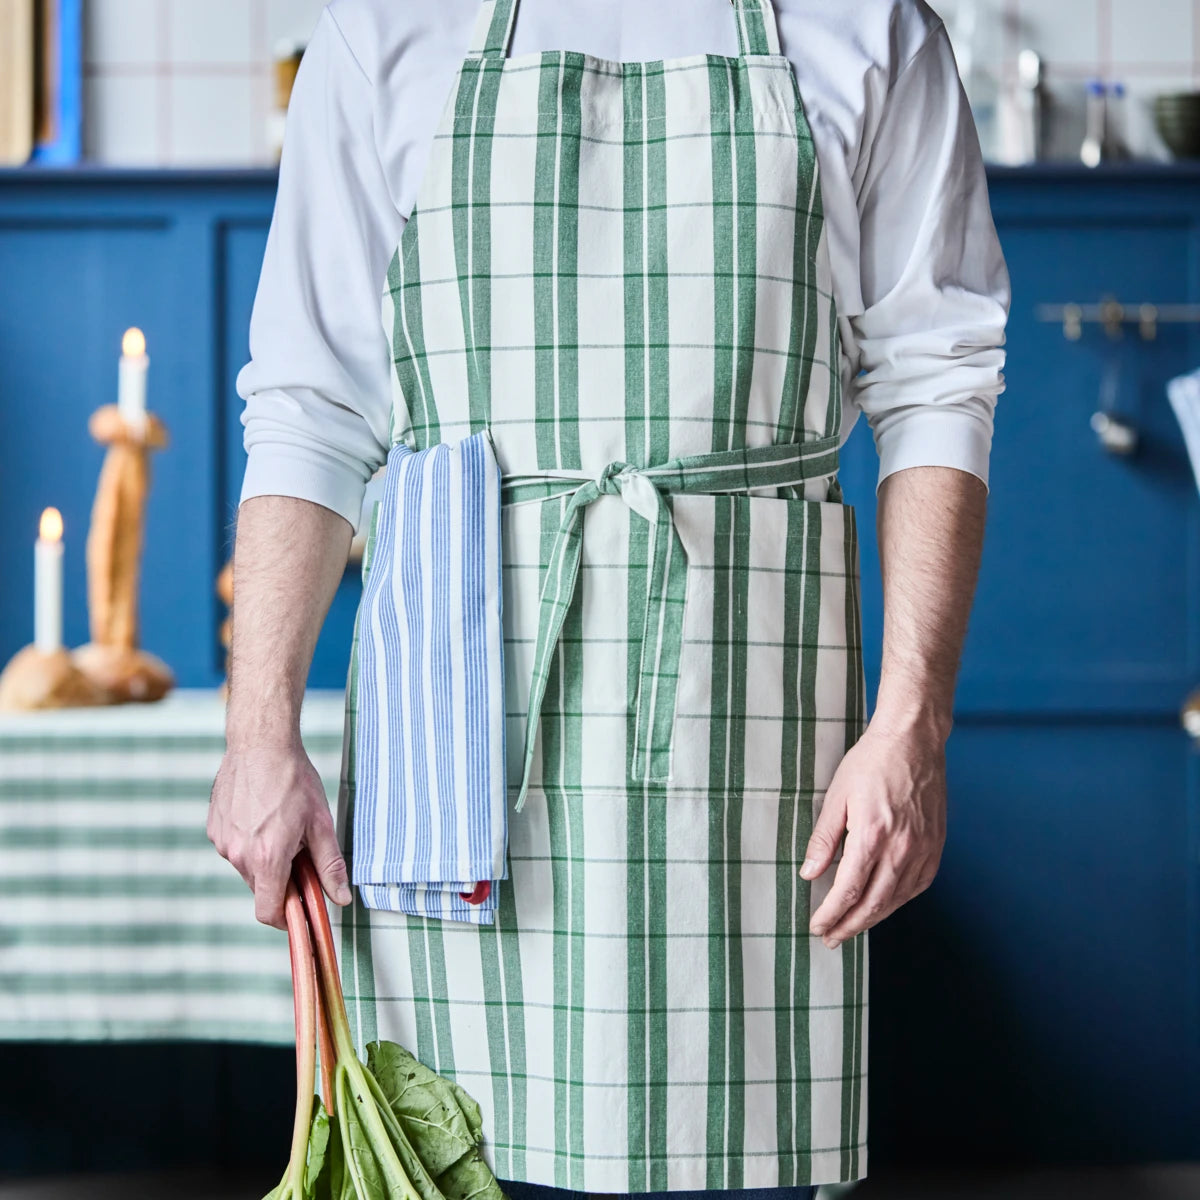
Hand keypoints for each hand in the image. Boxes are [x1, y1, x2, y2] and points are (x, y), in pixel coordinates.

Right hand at [208, 744, 351, 928]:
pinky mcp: (214, 828)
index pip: (269, 912)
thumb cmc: (293, 779)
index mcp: (268, 858)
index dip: (286, 919)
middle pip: (262, 889)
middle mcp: (239, 855)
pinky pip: (235, 848)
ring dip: (266, 859)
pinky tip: (264, 815)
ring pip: (248, 868)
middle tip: (302, 851)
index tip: (301, 910)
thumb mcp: (321, 823)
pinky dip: (251, 842)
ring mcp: (223, 842)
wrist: (260, 744)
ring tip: (282, 825)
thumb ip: (329, 866)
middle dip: (283, 880)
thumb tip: (340, 899)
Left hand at [798, 722, 946, 948]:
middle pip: (873, 904)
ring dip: (873, 919)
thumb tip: (809, 874)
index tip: (817, 926)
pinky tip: (884, 905)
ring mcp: (923, 849)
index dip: (831, 914)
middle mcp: (901, 849)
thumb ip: (824, 839)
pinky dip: (898, 901)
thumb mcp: (836, 796)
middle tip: (830, 939)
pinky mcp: (936, 846)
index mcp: (872, 836)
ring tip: (852, 928)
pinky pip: (917, 886)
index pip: (848, 890)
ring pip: (896, 900)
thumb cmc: (871, 763)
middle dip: (849, 926)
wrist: (913, 741)